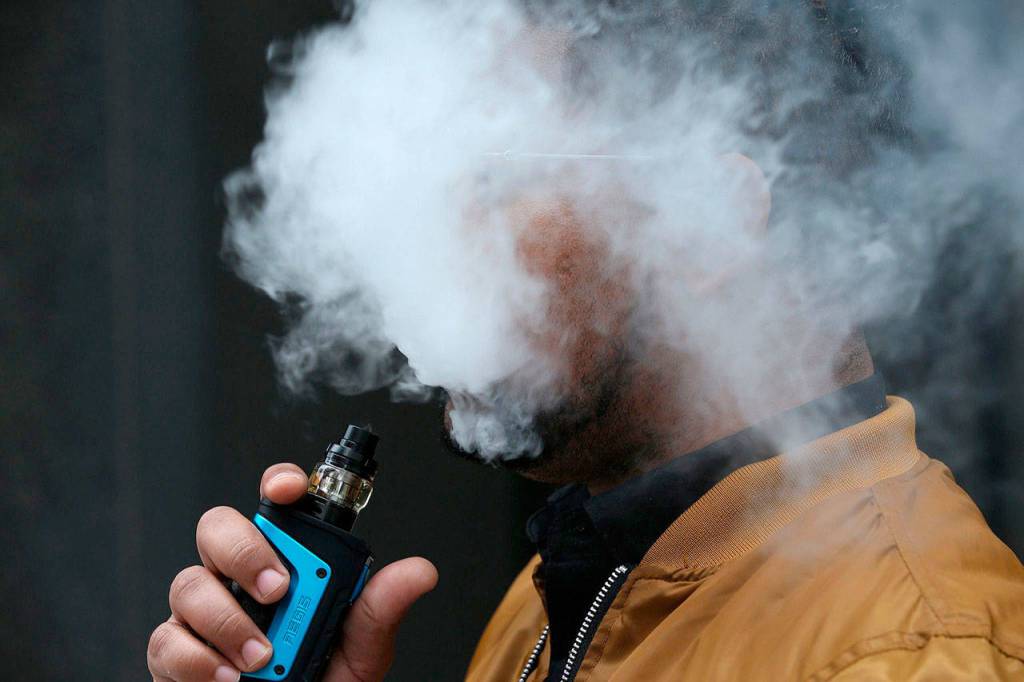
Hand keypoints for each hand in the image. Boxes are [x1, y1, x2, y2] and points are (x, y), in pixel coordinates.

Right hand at [147, 463, 437, 681]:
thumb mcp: (362, 654)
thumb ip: (379, 611)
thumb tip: (418, 572)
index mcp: (289, 568)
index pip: (277, 507)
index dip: (278, 485)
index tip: (288, 490)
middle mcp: (242, 583)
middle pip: (219, 529)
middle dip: (244, 551)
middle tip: (277, 589)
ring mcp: (204, 617)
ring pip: (188, 584)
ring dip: (227, 620)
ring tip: (261, 657)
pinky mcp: (176, 656)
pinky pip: (166, 641)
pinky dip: (197, 660)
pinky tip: (229, 679)